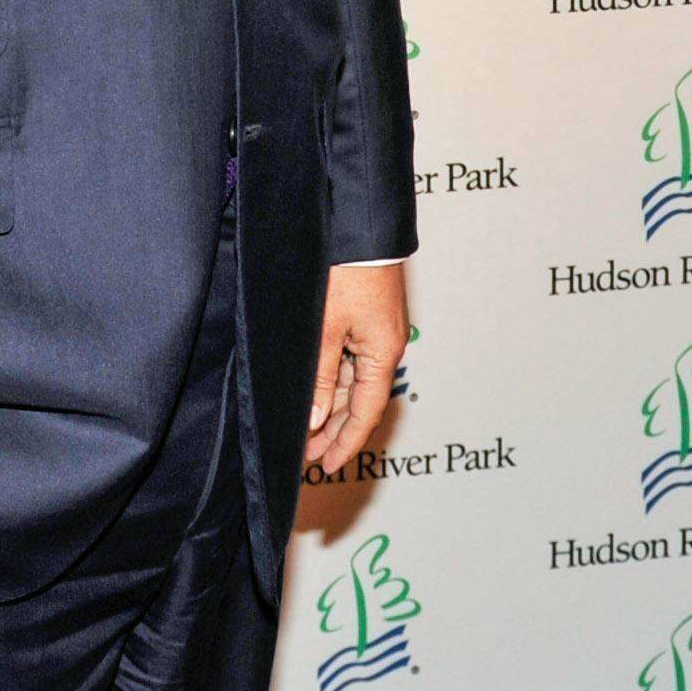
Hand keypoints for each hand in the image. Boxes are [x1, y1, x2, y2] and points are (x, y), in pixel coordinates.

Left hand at [305, 260, 405, 473]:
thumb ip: (320, 377)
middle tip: (307, 455)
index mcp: (383, 354)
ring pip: (352, 379)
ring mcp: (377, 330)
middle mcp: (385, 346)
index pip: (364, 413)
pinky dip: (332, 378)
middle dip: (333, 429)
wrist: (359, 225)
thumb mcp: (327, 329)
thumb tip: (315, 420)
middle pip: (358, 400)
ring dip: (330, 405)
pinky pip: (350, 357)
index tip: (326, 465)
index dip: (345, 442)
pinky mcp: (366, 314)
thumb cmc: (348, 271)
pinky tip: (314, 388)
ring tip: (305, 428)